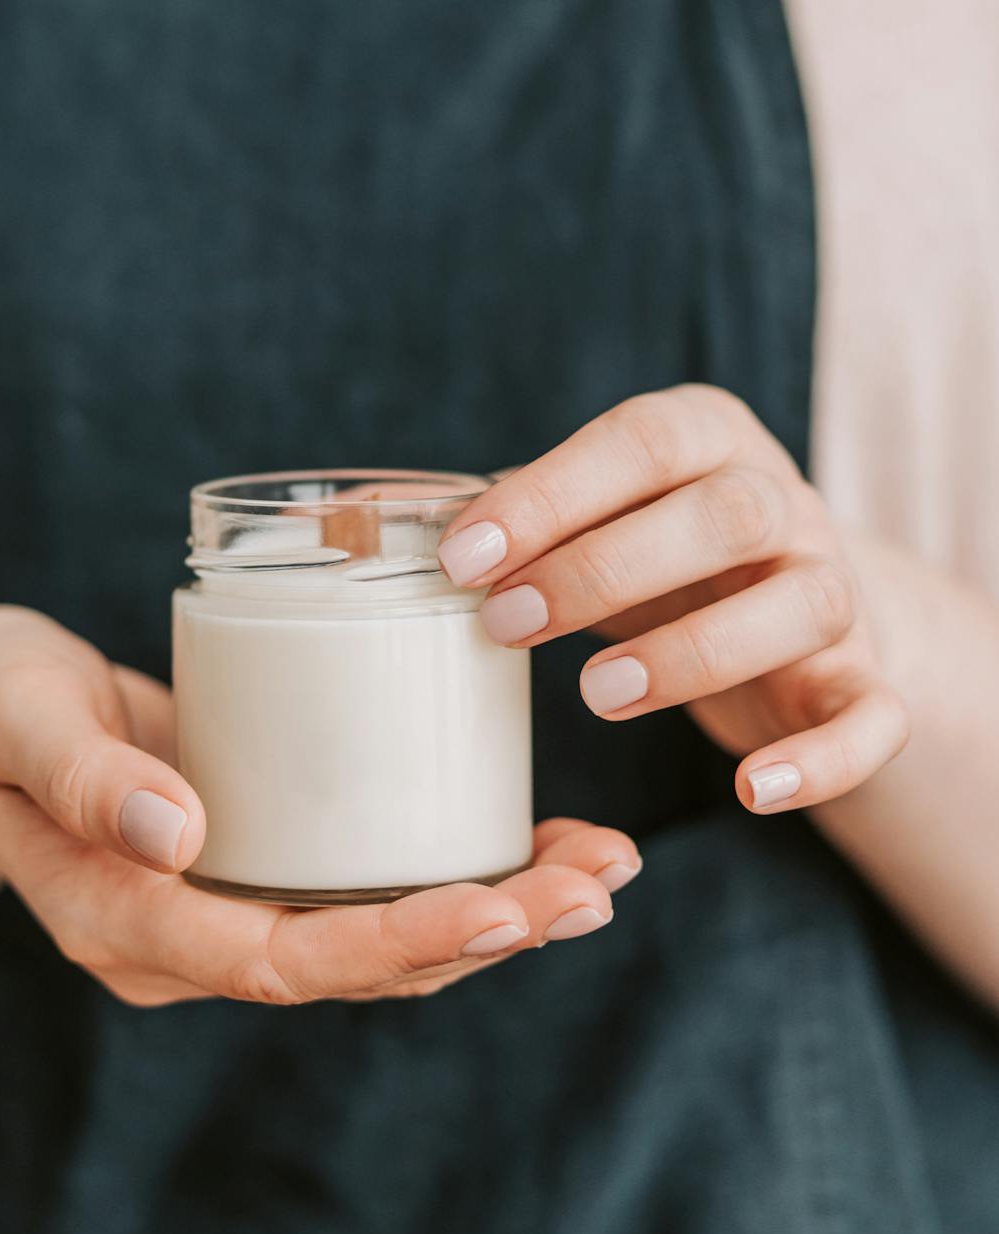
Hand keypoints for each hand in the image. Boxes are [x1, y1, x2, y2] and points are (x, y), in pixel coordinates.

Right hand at [0, 607, 639, 1008]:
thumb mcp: (13, 713)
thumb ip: (82, 772)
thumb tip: (182, 835)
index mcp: (123, 922)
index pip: (276, 958)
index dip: (392, 941)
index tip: (497, 907)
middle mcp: (187, 939)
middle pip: (352, 965)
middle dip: (481, 933)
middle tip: (596, 887)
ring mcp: (227, 910)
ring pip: (376, 941)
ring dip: (494, 915)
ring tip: (602, 871)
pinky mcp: (260, 867)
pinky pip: (366, 891)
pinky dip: (457, 876)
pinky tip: (539, 846)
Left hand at [439, 386, 908, 814]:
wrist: (782, 611)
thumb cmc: (648, 554)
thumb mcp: (583, 521)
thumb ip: (497, 520)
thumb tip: (359, 527)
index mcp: (706, 440)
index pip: (641, 443)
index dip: (551, 495)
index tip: (462, 557)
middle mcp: (785, 503)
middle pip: (728, 515)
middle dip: (608, 567)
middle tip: (507, 623)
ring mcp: (837, 591)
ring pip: (803, 606)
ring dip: (696, 653)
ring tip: (594, 696)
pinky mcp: (866, 681)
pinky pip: (873, 718)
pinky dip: (823, 760)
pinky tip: (749, 793)